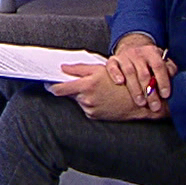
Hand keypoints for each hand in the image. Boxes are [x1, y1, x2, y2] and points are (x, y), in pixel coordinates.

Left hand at [48, 63, 169, 120]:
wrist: (137, 100)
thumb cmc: (120, 81)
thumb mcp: (100, 69)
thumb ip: (79, 68)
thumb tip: (62, 68)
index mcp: (86, 85)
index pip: (60, 89)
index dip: (52, 86)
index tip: (49, 84)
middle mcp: (86, 99)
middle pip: (69, 94)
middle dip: (71, 89)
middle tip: (82, 84)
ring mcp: (90, 109)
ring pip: (78, 100)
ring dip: (82, 95)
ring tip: (98, 90)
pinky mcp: (94, 116)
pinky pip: (86, 107)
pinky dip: (90, 102)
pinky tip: (101, 98)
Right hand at [106, 34, 176, 113]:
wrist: (132, 47)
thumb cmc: (149, 60)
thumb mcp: (161, 60)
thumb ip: (169, 69)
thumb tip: (172, 77)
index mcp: (152, 52)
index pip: (158, 66)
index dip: (163, 81)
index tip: (165, 95)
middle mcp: (138, 53)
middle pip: (144, 73)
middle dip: (149, 91)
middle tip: (154, 106)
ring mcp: (125, 56)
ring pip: (129, 72)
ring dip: (135, 89)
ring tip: (141, 102)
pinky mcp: (113, 60)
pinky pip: (112, 66)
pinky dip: (115, 74)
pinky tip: (120, 82)